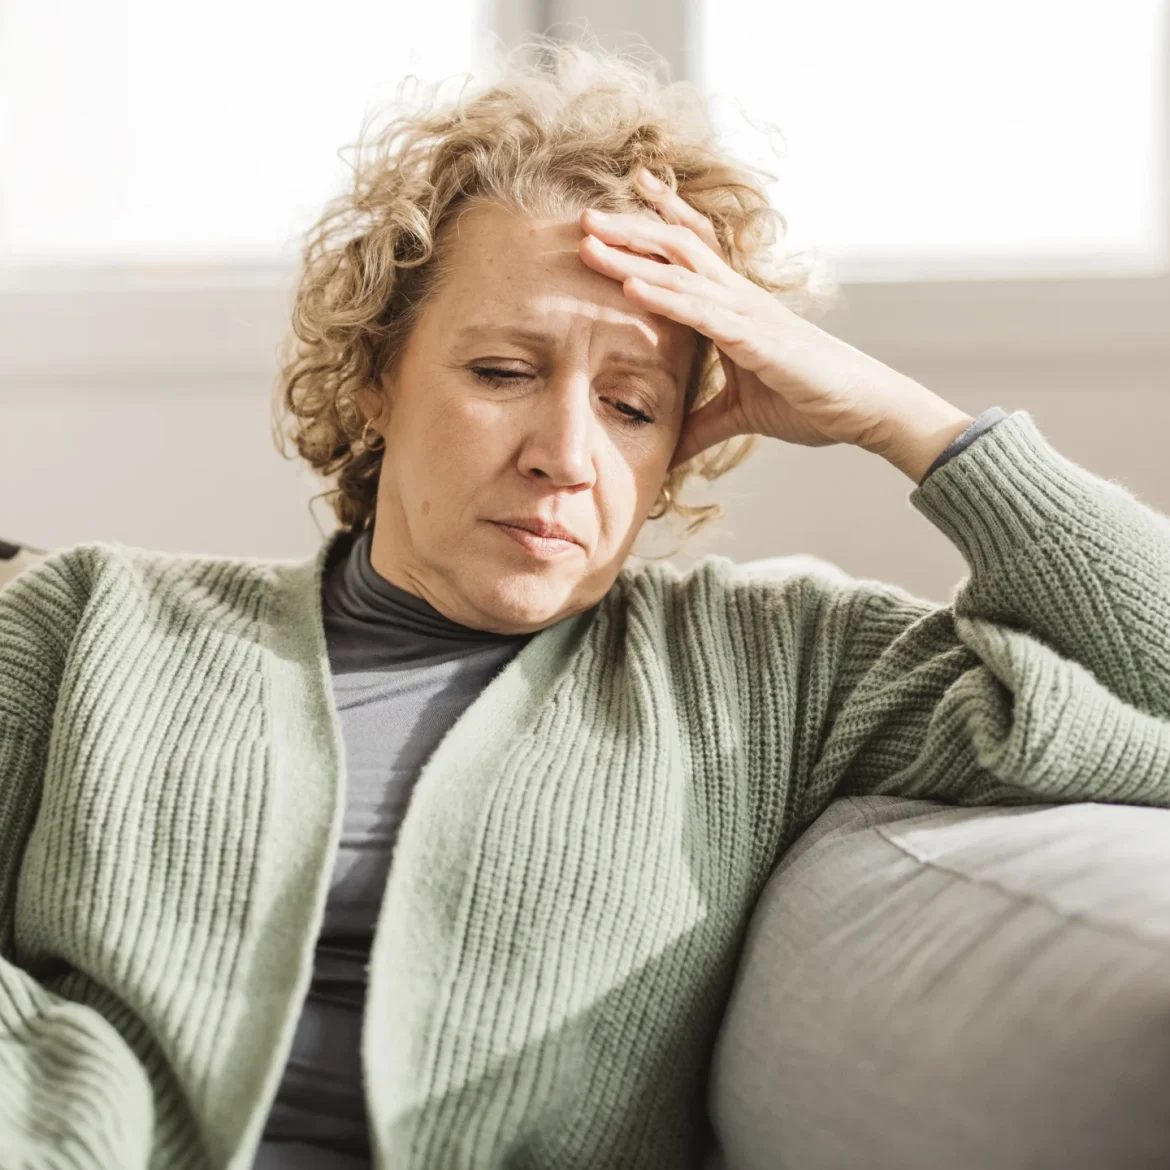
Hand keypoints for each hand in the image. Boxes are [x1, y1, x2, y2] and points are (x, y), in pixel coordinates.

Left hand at [578, 170, 970, 475]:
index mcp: (734, 306)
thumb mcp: (740, 416)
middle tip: (582, 216)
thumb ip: (701, 427)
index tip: (615, 209)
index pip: (690, 252)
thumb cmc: (810, 400)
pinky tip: (629, 284)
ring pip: (681, 270)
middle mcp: (739, 297)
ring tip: (588, 239)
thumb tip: (668, 450)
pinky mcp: (756, 337)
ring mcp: (748, 312)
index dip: (655, 224)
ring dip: (631, 253)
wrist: (864, 409)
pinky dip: (664, 296)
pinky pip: (702, 311)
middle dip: (629, 229)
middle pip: (676, 247)